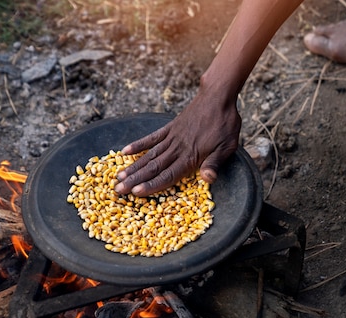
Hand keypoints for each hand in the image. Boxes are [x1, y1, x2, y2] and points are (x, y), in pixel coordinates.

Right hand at [115, 93, 240, 195]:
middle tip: (118, 189)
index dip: (152, 185)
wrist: (218, 97)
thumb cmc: (225, 124)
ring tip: (118, 176)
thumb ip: (215, 163)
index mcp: (190, 156)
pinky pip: (152, 138)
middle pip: (153, 168)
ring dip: (133, 167)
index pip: (168, 175)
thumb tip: (208, 180)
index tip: (136, 193)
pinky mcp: (170, 127)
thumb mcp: (227, 146)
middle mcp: (177, 148)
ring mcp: (172, 137)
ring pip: (149, 155)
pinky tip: (125, 152)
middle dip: (135, 180)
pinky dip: (138, 145)